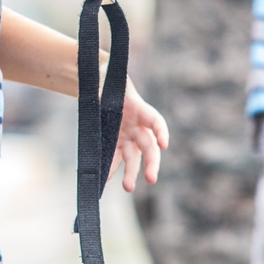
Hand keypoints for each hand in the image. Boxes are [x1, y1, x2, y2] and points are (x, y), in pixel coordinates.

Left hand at [111, 76, 167, 191]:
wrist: (103, 87)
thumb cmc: (109, 80)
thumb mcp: (109, 76)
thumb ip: (106, 80)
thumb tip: (99, 79)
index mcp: (140, 109)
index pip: (155, 121)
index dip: (161, 132)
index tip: (164, 144)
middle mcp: (138, 127)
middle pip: (148, 147)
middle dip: (151, 163)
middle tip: (151, 179)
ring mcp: (127, 137)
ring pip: (133, 158)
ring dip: (131, 173)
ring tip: (128, 187)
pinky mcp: (115, 144)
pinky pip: (115, 158)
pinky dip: (110, 168)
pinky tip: (105, 178)